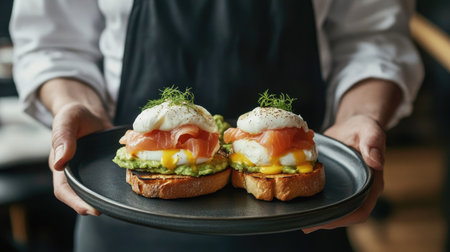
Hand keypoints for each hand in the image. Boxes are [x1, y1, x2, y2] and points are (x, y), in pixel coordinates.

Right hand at [39, 78, 112, 215]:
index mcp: (61, 165)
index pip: (64, 190)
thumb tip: (59, 163)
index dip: (75, 201)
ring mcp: (90, 170)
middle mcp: (76, 171)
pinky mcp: (104, 166)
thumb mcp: (66, 121)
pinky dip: (118, 182)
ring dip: (107, 195)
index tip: (90, 209)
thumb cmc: (73, 114)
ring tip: (122, 201)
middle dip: (94, 204)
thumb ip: (62, 138)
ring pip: (97, 188)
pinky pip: (109, 177)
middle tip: (110, 209)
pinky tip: (132, 183)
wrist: (89, 111)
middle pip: (82, 193)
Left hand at [302, 115, 384, 232]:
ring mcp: (345, 189)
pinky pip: (324, 197)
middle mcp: (359, 190)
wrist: (350, 126)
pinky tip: (297, 203)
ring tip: (299, 217)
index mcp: (372, 182)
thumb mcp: (369, 131)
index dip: (345, 217)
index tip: (327, 220)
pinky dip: (312, 201)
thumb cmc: (363, 128)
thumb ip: (373, 143)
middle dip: (327, 221)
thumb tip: (376, 162)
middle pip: (345, 213)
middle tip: (306, 224)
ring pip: (333, 207)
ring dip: (318, 214)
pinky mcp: (333, 185)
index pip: (361, 208)